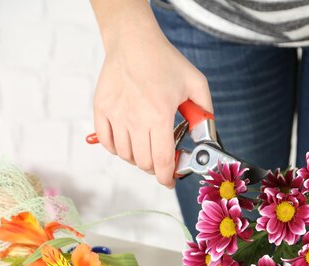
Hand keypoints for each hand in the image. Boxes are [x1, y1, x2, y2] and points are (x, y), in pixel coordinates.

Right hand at [93, 15, 211, 187]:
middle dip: (155, 169)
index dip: (167, 179)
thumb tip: (207, 139)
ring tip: (146, 146)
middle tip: (162, 161)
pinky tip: (128, 141)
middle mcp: (135, 119)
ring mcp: (116, 115)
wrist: (133, 41)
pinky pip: (107, 143)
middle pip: (144, 163)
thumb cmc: (164, 61)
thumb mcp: (196, 84)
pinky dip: (117, 148)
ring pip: (125, 156)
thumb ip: (205, 114)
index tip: (170, 181)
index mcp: (159, 115)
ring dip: (137, 158)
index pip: (162, 162)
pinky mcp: (102, 110)